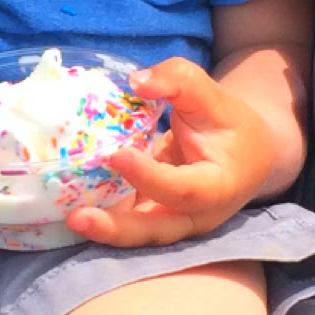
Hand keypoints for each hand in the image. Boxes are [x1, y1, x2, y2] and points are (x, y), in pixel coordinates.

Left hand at [66, 57, 274, 247]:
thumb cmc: (230, 125)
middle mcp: (195, 216)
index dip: (149, 176)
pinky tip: (70, 202)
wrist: (245, 154)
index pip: (181, 189)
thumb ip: (179, 81)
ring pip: (137, 233)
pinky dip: (101, 213)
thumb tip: (137, 81)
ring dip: (102, 228)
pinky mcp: (154, 215)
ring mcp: (173, 221)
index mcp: (217, 188)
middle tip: (78, 217)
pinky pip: (127, 219)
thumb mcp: (214, 97)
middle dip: (116, 229)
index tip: (117, 155)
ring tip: (69, 217)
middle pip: (155, 230)